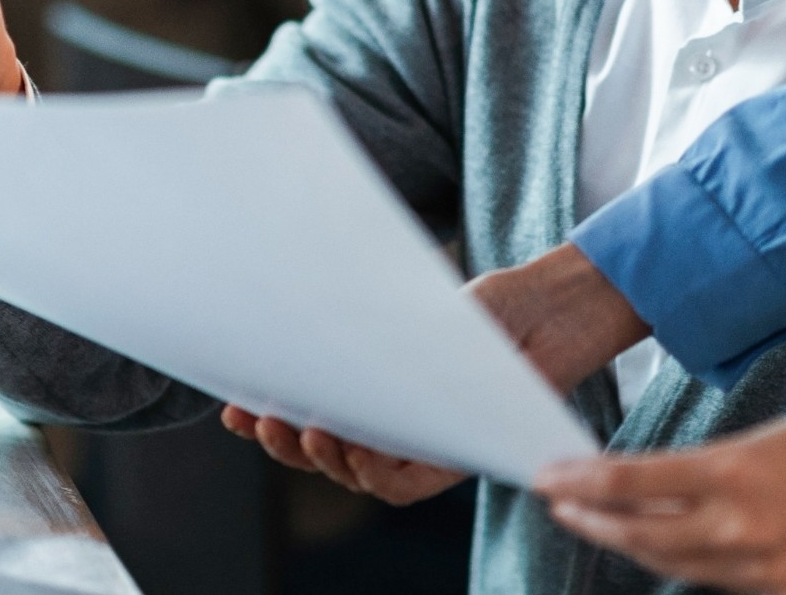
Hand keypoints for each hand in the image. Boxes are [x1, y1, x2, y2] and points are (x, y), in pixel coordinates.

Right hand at [215, 241, 646, 503]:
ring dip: (324, 460)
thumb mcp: (413, 305)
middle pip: (329, 454)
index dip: (271, 419)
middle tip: (258, 418)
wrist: (553, 305)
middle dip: (284, 443)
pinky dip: (375, 474)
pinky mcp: (462, 456)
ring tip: (305, 427)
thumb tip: (302, 317)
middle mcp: (402, 425)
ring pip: (360, 476)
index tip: (232, 405)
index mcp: (384, 391)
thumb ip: (368, 325)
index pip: (316, 415)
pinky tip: (352, 450)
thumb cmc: (490, 301)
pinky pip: (408, 485)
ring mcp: (429, 443)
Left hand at [535, 403, 785, 593]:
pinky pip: (712, 579)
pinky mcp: (783, 590)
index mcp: (732, 475)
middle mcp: (741, 529)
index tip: (547, 474)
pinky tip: (654, 546)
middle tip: (555, 496)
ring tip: (591, 520)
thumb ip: (703, 472)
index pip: (632, 482)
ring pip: (671, 562)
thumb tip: (647, 486)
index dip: (582, 481)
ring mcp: (763, 568)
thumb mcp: (757, 439)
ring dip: (625, 542)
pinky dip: (677, 562)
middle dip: (590, 515)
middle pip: (641, 531)